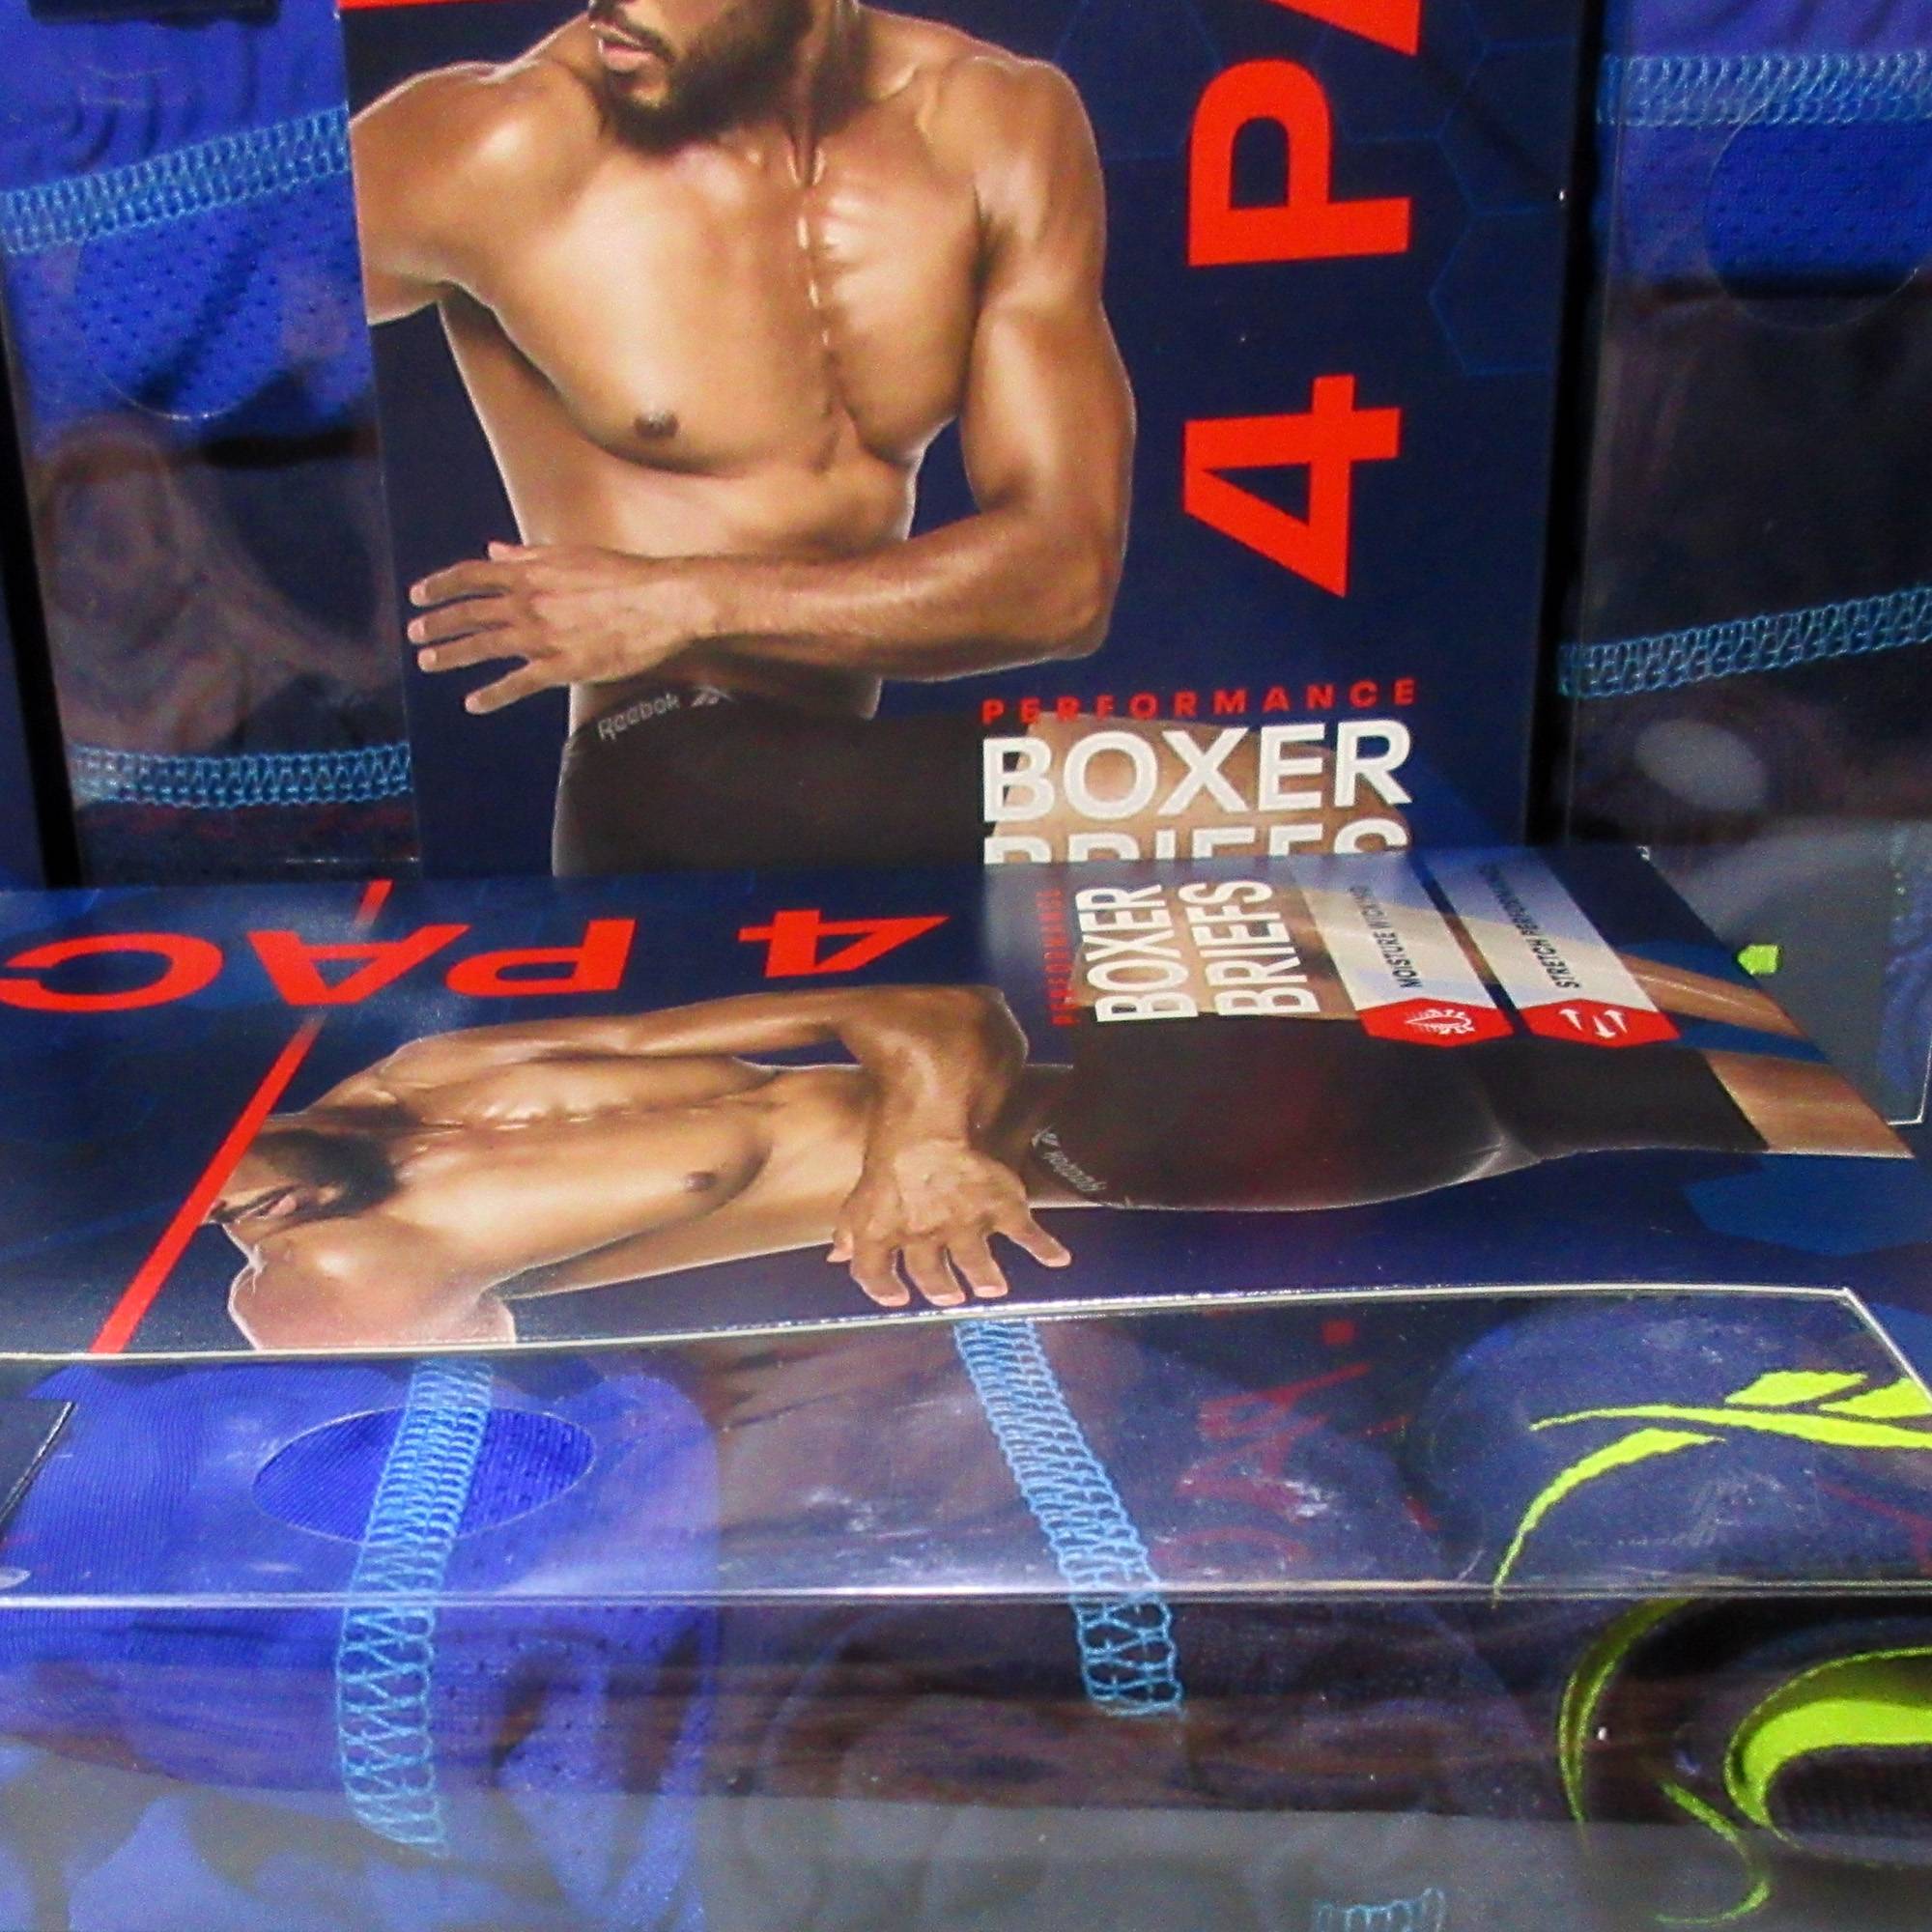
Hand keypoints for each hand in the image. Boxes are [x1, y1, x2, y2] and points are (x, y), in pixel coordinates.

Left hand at [406, 542, 698, 713]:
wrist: (661, 601)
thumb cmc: (624, 575)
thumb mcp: (572, 554)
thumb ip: (529, 554)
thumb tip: (496, 549)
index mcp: (531, 572)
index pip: (472, 576)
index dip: (440, 585)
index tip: (418, 595)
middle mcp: (529, 602)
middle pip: (469, 612)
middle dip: (436, 623)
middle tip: (414, 634)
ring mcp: (543, 636)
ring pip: (484, 645)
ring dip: (451, 654)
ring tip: (427, 661)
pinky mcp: (563, 666)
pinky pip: (519, 683)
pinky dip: (492, 694)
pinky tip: (472, 702)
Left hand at [829, 1138, 1071, 1308]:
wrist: (926, 1126)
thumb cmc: (888, 1152)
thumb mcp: (859, 1194)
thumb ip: (850, 1230)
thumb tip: (837, 1256)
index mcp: (883, 1235)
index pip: (876, 1274)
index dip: (884, 1290)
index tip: (898, 1298)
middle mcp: (923, 1240)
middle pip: (931, 1276)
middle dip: (942, 1290)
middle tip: (953, 1297)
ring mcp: (964, 1227)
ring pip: (976, 1263)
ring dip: (985, 1278)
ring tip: (993, 1287)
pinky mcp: (998, 1210)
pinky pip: (1024, 1234)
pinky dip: (1044, 1248)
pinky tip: (1058, 1259)